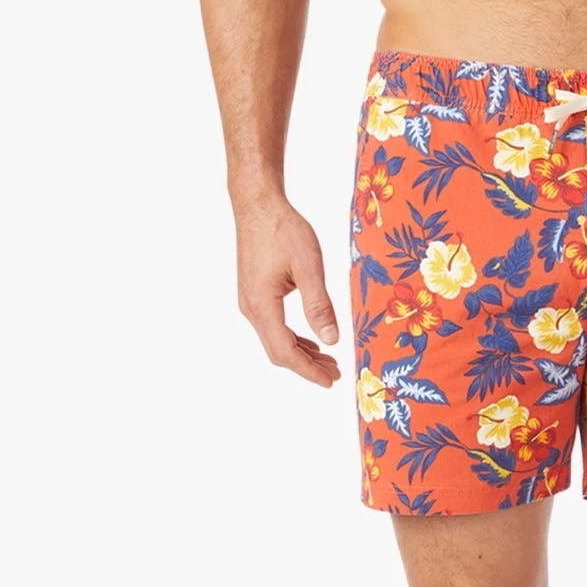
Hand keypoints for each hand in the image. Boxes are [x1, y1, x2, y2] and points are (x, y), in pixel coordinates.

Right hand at [234, 195, 341, 386]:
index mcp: (262, 305)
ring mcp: (250, 302)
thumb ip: (319, 305)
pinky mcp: (255, 295)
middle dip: (307, 366)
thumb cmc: (282, 229)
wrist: (257, 204)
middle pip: (279, 352)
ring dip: (302, 354)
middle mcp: (252, 308)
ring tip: (329, 361)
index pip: (285, 352)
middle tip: (335, 374)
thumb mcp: (308, 266)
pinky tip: (312, 341)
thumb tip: (331, 340)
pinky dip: (294, 339)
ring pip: (276, 341)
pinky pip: (274, 327)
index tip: (330, 382)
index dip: (309, 371)